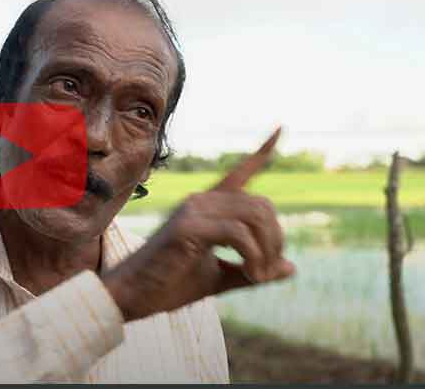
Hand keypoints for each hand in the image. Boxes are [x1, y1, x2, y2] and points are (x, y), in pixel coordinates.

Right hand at [102, 127, 295, 321]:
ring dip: (266, 252)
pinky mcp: (187, 227)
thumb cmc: (169, 284)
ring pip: (254, 217)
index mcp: (207, 207)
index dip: (262, 151)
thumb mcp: (220, 277)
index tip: (281, 128)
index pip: (240, 172)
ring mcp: (192, 210)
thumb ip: (254, 270)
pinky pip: (238, 235)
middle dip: (275, 240)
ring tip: (257, 277)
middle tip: (266, 273)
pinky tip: (248, 275)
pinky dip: (253, 257)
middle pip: (261, 205)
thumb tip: (291, 268)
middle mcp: (200, 201)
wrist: (132, 295)